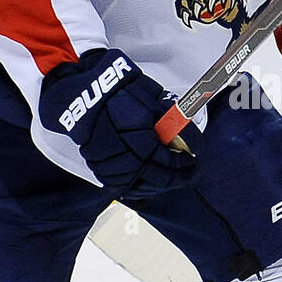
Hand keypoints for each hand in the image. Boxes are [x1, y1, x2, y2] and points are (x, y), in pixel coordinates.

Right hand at [39, 47, 201, 194]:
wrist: (85, 98)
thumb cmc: (119, 92)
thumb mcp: (152, 97)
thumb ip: (172, 120)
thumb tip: (192, 139)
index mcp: (140, 134)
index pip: (172, 160)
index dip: (187, 162)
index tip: (196, 158)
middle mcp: (126, 154)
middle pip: (162, 177)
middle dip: (180, 175)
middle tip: (190, 170)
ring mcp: (113, 165)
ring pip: (146, 186)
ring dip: (163, 183)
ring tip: (174, 176)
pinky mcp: (102, 171)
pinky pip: (128, 188)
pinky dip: (143, 187)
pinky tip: (153, 182)